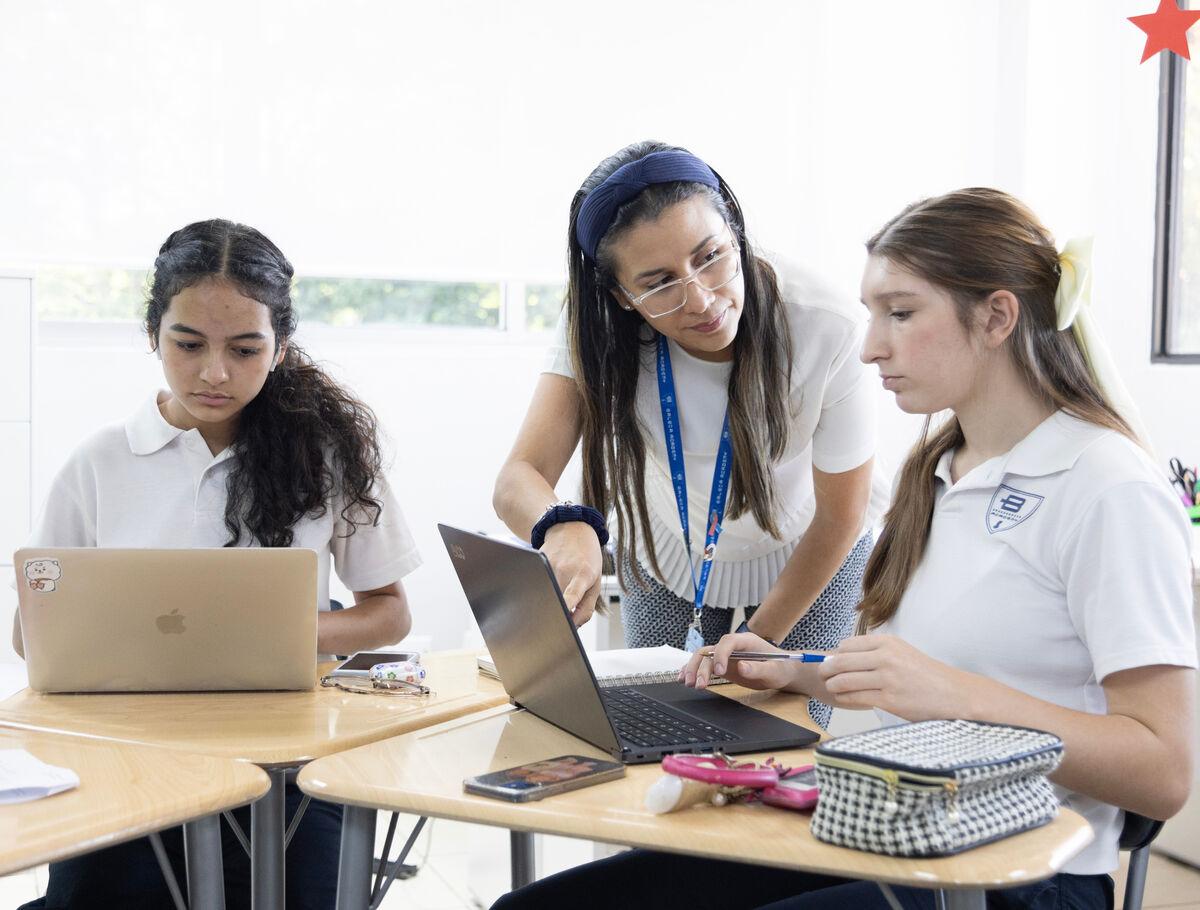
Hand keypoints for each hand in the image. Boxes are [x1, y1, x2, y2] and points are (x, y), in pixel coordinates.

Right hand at [540, 522, 602, 625]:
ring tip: (559, 589)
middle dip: (557, 612)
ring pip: (544, 592)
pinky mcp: (537, 561)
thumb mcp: (595, 580)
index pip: (572, 596)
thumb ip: (587, 607)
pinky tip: (551, 578)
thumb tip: (573, 626)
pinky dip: (543, 587)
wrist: (572, 526)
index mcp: (583, 575)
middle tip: (563, 613)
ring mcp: (548, 564)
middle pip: (555, 599)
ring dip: (550, 599)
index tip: (561, 619)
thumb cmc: (588, 556)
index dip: (565, 608)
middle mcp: (564, 569)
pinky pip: (538, 582)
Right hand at [679, 632, 796, 690]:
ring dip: (693, 669)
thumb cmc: (780, 668)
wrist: (781, 671)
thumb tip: (741, 666)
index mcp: (745, 641)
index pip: (727, 642)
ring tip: (688, 683)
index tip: (719, 672)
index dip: (720, 655)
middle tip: (697, 684)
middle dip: (700, 666)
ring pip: (703, 657)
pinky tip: (683, 678)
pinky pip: (704, 665)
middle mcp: (732, 646)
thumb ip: (758, 668)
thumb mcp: (773, 670)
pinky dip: (693, 670)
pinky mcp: (722, 665)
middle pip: (710, 650)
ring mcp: (725, 655)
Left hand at [819, 634, 974, 720]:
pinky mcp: (889, 699)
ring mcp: (887, 678)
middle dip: (826, 669)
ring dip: (832, 685)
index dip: (835, 654)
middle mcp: (886, 657)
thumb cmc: (926, 675)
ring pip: (845, 680)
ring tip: (831, 688)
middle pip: (841, 661)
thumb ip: (875, 653)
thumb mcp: (902, 653)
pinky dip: (844, 698)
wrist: (954, 694)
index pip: (848, 645)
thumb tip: (841, 657)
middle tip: (822, 675)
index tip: (830, 661)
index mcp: (888, 642)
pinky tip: (843, 698)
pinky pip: (856, 697)